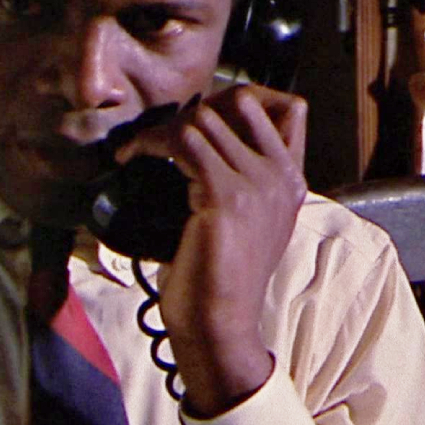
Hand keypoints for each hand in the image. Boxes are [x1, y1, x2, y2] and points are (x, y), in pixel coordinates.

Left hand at [116, 84, 307, 415]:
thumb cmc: (221, 282)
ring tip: (142, 148)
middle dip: (197, 107)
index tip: (203, 117)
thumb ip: (247, 186)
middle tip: (166, 133)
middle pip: (241, 101)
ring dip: (163, 127)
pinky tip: (131, 157)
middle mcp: (282, 177)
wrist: (220, 324)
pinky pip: (182, 141)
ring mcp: (258, 183)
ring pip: (205, 117)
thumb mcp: (249, 226)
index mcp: (292, 182)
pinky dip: (149, 142)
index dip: (242, 100)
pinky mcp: (226, 194)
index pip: (292, 108)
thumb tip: (207, 147)